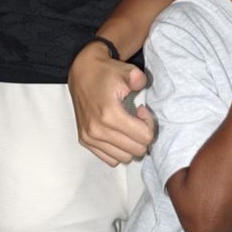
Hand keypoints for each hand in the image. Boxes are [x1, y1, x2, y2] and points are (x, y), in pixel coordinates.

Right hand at [68, 42, 153, 166]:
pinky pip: (110, 159)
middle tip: (137, 118)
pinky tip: (118, 133)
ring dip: (131, 144)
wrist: (82, 71)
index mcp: (109, 115)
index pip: (144, 137)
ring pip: (124, 157)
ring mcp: (89, 137)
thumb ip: (141, 80)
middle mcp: (97, 130)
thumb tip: (143, 93)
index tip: (142, 110)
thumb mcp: (128, 72)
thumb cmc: (105, 72)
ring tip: (127, 126)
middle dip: (142, 135)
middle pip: (136, 150)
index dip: (149, 124)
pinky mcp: (84, 140)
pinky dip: (118, 150)